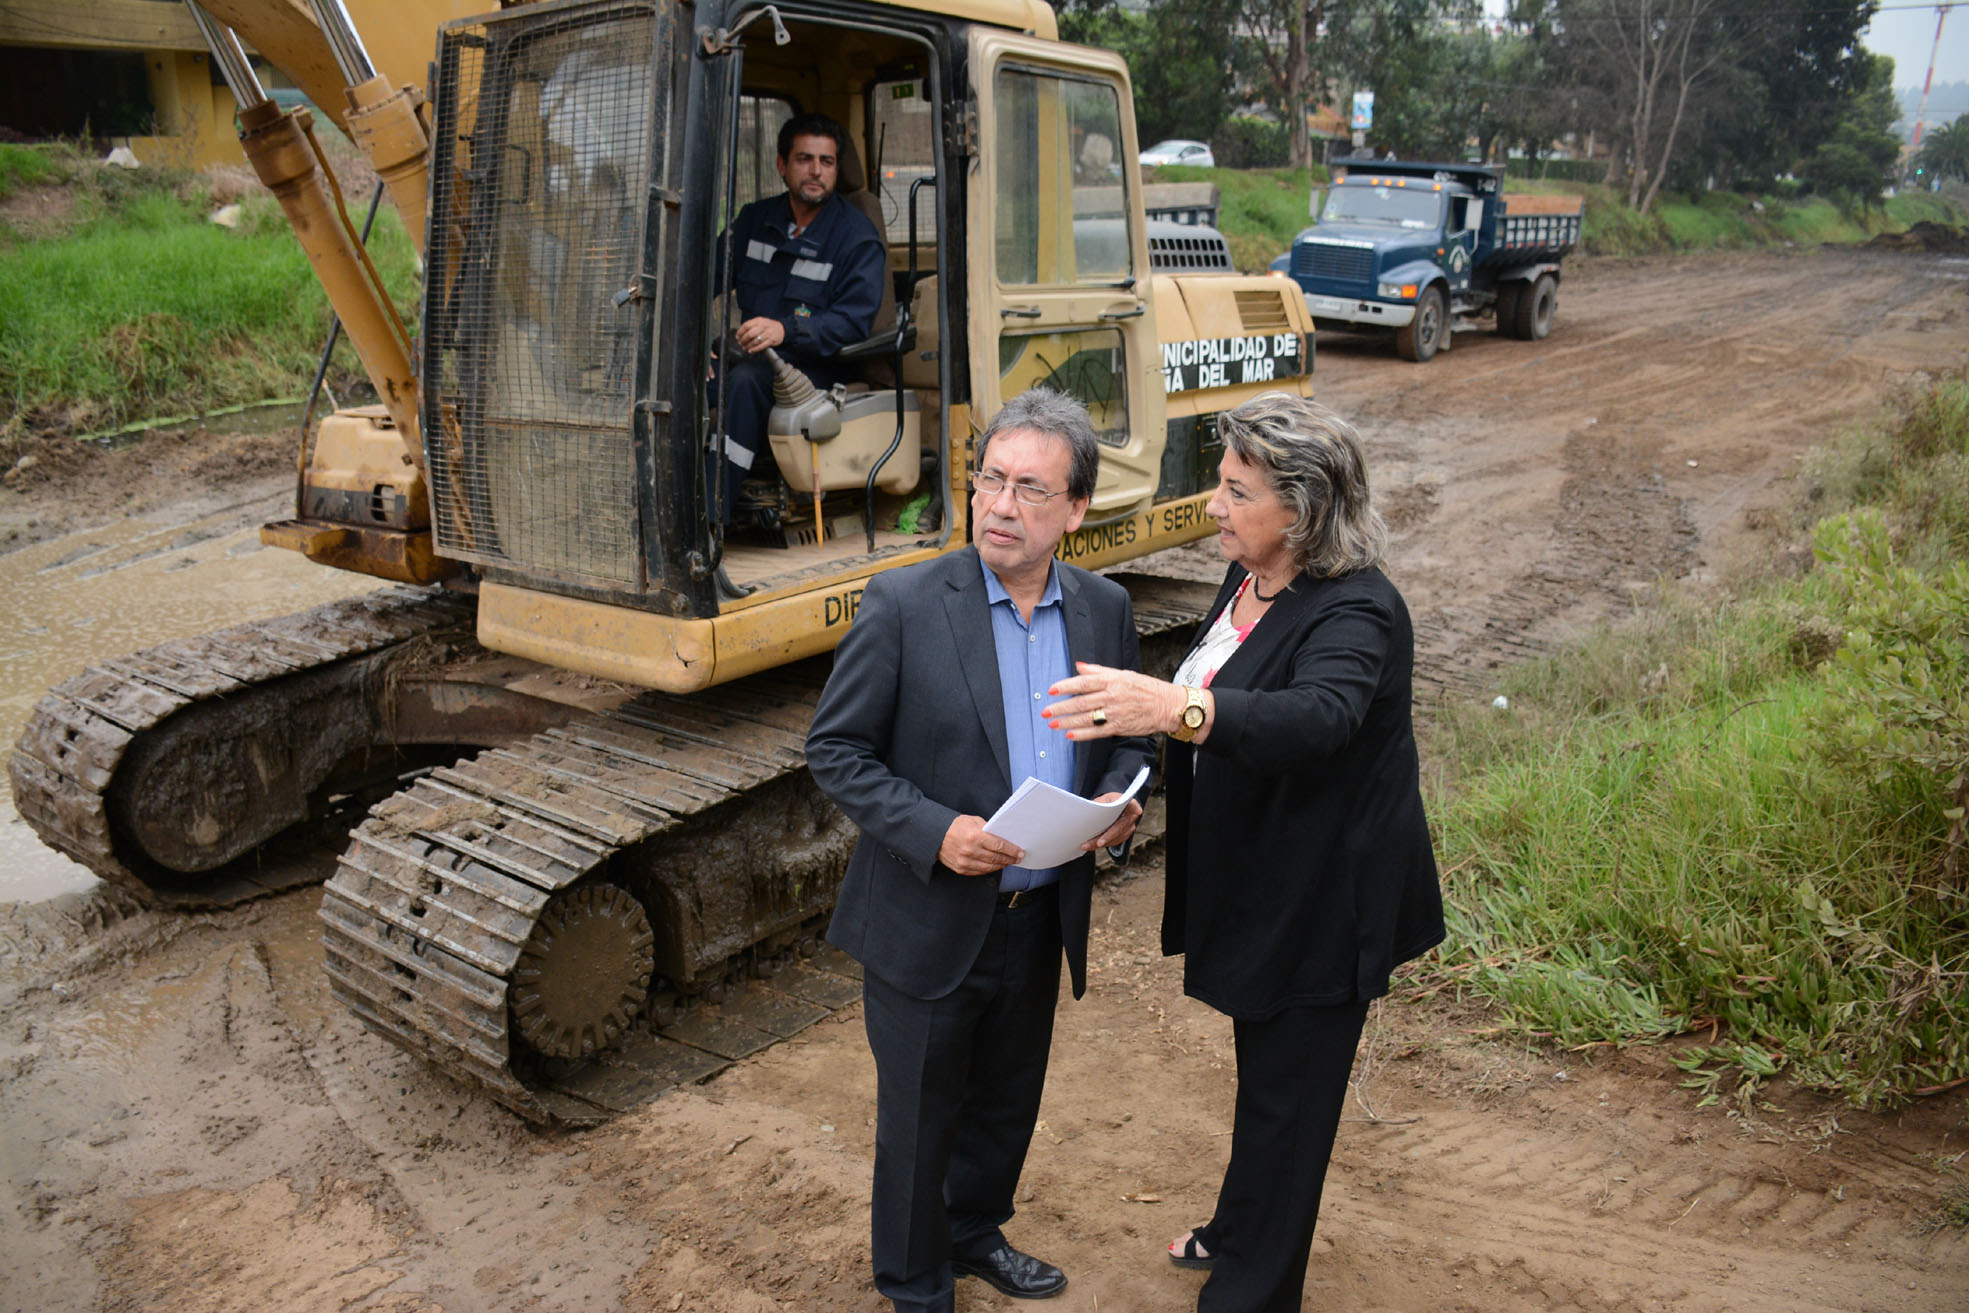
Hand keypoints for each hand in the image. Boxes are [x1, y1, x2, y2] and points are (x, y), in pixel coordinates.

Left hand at [735, 316, 785, 353]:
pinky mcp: (771, 340)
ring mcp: (768, 333)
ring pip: (755, 341)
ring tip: (745, 348)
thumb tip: (740, 334)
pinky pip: (761, 346)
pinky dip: (755, 349)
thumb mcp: (760, 322)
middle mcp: (763, 326)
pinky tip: (751, 351)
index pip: (746, 325)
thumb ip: (751, 326)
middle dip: (743, 340)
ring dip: (748, 346)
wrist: (781, 329)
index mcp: (758, 320)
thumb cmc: (768, 327)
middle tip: (741, 343)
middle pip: (750, 334)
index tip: (737, 337)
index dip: (740, 332)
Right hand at [939, 814, 1023, 876]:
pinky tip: (996, 865)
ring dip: (1001, 865)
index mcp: (974, 836)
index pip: (999, 845)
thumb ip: (987, 829)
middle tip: (1018, 858)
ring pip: (989, 867)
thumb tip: (1002, 837)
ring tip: (1008, 862)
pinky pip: (980, 872)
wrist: (934, 835)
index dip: (1012, 850)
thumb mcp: (972, 821)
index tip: (1020, 852)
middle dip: (1009, 858)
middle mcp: (970, 850)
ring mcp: (965, 862)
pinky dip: (990, 869)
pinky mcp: (961, 869)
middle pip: (996, 858)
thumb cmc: (954, 826)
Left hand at [1045, 662, 1185, 739]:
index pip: (1084, 682)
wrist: (1168, 705)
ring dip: (1067, 722)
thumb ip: (1099, 671)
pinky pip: (1097, 732)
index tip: (1051, 690)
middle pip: (1081, 702)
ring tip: (1053, 724)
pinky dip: (1083, 734)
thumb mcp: (1123, 673)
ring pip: (1087, 718)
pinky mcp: (1120, 727)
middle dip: (1061, 707)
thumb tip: (1079, 666)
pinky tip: (1070, 735)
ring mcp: (1116, 713)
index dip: (1066, 686)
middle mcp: (1112, 696)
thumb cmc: (1146, 688)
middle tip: (1046, 711)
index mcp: (1113, 681)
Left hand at [1083, 795, 1142, 850]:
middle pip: (1120, 827)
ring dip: (1100, 843)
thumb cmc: (1105, 803)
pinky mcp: (1124, 835)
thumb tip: (1090, 812)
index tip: (1138, 811)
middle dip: (1108, 837)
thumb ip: (1098, 805)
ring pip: (1116, 837)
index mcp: (1126, 803)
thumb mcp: (1102, 800)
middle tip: (1098, 843)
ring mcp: (1129, 826)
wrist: (1109, 808)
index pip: (1132, 804)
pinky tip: (1090, 845)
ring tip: (1086, 845)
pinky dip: (1102, 844)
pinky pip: (1114, 841)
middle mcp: (1131, 815)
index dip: (1135, 807)